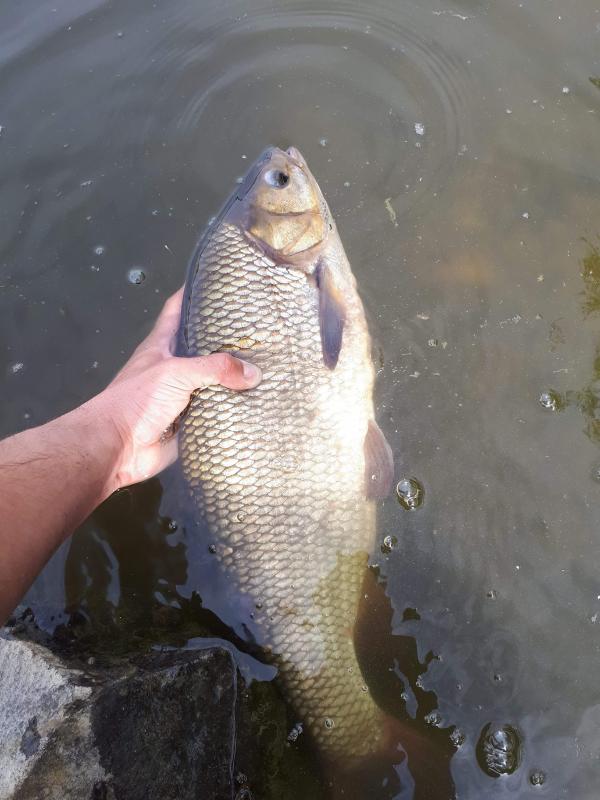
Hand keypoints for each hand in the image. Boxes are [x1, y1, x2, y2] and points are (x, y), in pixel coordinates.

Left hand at [94, 287, 261, 491]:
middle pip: (204, 346)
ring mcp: (183, 395)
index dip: (195, 293)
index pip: (178, 309)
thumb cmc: (137, 399)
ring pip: (215, 381)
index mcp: (163, 345)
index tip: (221, 281)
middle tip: (262, 327)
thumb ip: (215, 369)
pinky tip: (261, 402)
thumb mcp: (176, 372)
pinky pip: (219, 411)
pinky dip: (236, 408)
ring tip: (270, 364)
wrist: (117, 448)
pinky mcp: (191, 421)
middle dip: (228, 338)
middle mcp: (175, 367)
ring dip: (236, 377)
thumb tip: (254, 373)